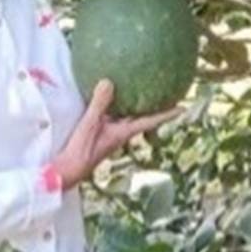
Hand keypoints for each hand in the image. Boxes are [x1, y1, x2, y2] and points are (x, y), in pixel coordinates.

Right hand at [49, 80, 180, 188]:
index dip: (166, 114)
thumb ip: (99, 104)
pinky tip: (110, 97)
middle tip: (167, 94)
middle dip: (154, 107)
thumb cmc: (80, 151)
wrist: (67, 170)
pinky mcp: (100, 133)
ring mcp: (111, 134)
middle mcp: (121, 133)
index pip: (150, 121)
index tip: (183, 108)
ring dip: (136, 106)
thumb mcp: (89, 125)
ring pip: (128, 116)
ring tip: (143, 91)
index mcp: (124, 133)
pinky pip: (113, 116)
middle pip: (142, 118)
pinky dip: (116, 106)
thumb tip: (109, 81)